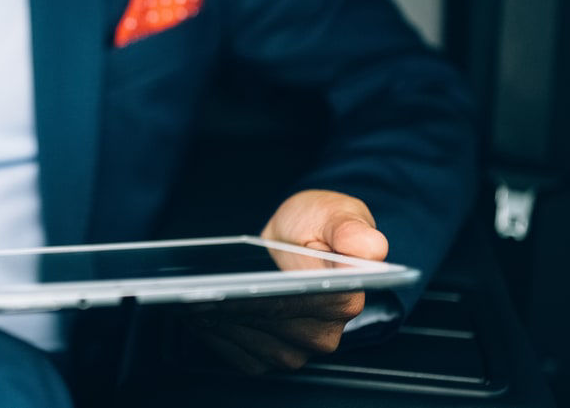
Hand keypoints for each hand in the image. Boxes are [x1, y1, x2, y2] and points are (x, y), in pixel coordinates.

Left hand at [184, 189, 387, 374]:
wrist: (300, 238)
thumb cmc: (319, 224)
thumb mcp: (334, 212)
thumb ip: (350, 229)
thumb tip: (373, 248)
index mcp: (348, 296)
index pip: (307, 304)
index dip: (273, 296)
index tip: (242, 288)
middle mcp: (328, 331)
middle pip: (277, 327)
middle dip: (241, 310)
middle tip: (204, 292)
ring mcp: (301, 348)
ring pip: (259, 347)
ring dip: (226, 327)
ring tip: (196, 301)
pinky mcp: (275, 356)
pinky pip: (244, 357)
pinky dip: (221, 339)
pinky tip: (201, 316)